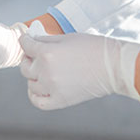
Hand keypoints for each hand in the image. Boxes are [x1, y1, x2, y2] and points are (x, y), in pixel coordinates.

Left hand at [18, 33, 139, 109]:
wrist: (114, 67)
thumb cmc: (94, 48)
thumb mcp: (67, 37)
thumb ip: (46, 40)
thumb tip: (32, 41)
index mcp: (47, 53)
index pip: (25, 46)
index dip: (25, 41)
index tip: (26, 40)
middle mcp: (46, 71)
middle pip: (25, 67)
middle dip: (28, 59)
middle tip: (34, 56)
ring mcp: (52, 87)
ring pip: (30, 83)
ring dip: (32, 76)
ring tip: (40, 71)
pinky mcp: (60, 100)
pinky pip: (38, 101)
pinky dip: (34, 95)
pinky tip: (38, 88)